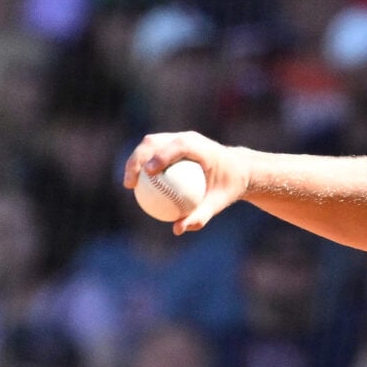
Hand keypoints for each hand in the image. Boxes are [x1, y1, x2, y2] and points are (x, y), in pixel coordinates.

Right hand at [125, 131, 249, 233]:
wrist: (237, 169)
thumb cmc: (229, 187)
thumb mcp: (218, 203)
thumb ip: (200, 215)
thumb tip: (177, 229)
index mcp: (202, 147)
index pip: (179, 146)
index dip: (162, 155)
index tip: (149, 173)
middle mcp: (188, 138)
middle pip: (155, 141)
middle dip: (138, 158)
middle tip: (131, 183)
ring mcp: (178, 137)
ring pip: (149, 144)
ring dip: (135, 160)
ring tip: (129, 184)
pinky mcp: (172, 142)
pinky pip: (152, 152)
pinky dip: (142, 164)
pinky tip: (136, 185)